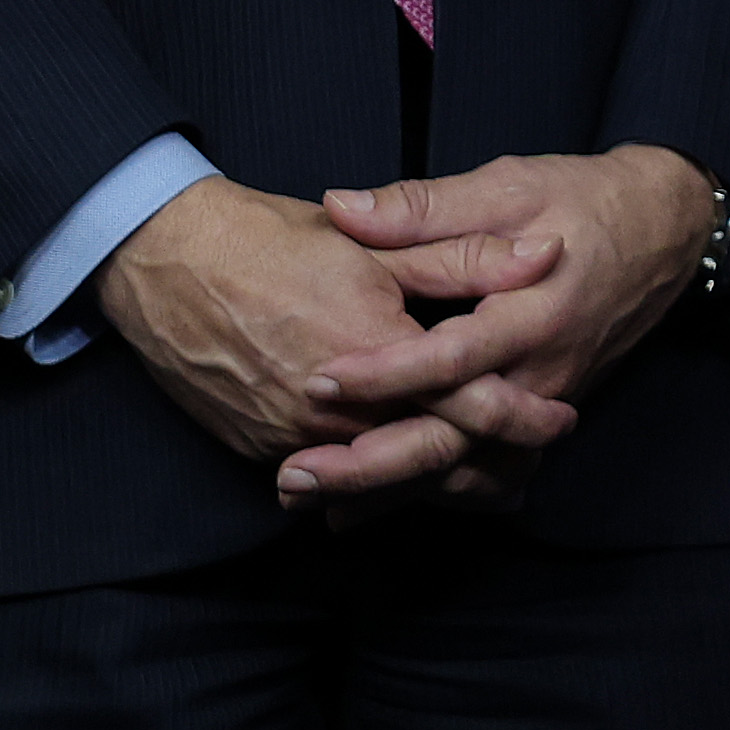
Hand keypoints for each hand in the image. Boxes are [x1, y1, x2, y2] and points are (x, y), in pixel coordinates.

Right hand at [90, 176, 567, 499]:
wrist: (168, 263)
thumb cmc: (274, 244)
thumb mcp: (379, 246)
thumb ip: (466, 259)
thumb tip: (548, 253)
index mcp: (376, 355)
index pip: (468, 406)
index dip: (521, 418)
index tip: (560, 420)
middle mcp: (333, 411)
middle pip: (427, 459)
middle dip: (485, 471)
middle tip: (531, 473)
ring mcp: (289, 438)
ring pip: (377, 479)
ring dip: (430, 483)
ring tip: (486, 486)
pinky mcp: (257, 447)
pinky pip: (327, 480)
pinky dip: (367, 484)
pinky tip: (396, 483)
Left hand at [297, 147, 723, 505]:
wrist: (668, 233)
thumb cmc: (587, 200)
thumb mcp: (509, 186)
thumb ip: (423, 208)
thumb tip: (340, 208)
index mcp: (536, 312)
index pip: (453, 359)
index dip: (384, 375)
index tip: (317, 382)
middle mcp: (543, 372)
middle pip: (454, 440)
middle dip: (371, 466)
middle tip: (294, 477)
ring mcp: (546, 400)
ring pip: (465, 468)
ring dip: (390, 492)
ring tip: (312, 502)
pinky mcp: (540, 412)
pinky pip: (484, 469)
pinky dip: (429, 492)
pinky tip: (372, 505)